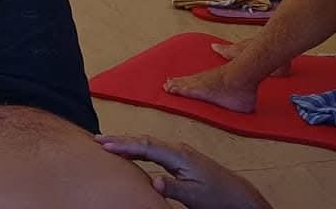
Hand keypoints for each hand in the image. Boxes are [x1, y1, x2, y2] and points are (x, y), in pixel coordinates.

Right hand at [97, 135, 271, 208]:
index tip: (104, 144)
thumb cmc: (217, 196)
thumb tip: (152, 181)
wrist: (238, 195)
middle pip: (143, 140)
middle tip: (97, 139)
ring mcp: (178, 151)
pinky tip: (131, 151)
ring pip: (148, 143)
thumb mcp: (195, 196)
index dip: (124, 145)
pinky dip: (139, 148)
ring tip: (108, 142)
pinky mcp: (179, 157)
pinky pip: (154, 149)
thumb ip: (173, 187)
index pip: (146, 146)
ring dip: (128, 142)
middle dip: (120, 139)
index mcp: (179, 155)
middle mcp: (177, 148)